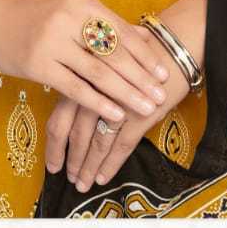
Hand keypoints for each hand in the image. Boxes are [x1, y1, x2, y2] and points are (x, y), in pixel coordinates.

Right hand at [0, 0, 171, 125]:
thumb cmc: (38, 15)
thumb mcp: (73, 10)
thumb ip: (108, 23)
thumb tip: (146, 35)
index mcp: (82, 2)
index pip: (122, 32)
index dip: (145, 55)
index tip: (165, 74)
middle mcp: (69, 18)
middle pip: (114, 53)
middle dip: (141, 77)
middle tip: (162, 96)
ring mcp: (52, 41)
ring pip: (98, 72)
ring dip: (126, 93)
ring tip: (147, 108)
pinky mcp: (38, 64)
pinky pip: (75, 87)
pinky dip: (98, 102)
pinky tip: (115, 115)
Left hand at [44, 23, 191, 191]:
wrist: (173, 44)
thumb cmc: (136, 52)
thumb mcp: (104, 62)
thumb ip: (87, 82)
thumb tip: (71, 111)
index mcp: (81, 76)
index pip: (58, 119)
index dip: (54, 146)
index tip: (53, 166)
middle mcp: (94, 91)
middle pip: (74, 134)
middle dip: (71, 160)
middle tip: (69, 179)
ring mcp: (116, 103)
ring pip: (96, 142)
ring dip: (88, 166)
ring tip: (84, 183)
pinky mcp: (138, 113)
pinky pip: (120, 144)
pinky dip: (111, 163)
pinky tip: (104, 176)